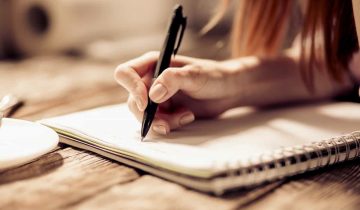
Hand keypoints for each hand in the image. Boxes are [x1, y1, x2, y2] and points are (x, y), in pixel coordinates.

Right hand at [114, 52, 236, 134]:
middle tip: (167, 122)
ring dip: (163, 121)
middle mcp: (151, 80)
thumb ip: (173, 80)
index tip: (147, 103)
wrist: (228, 91)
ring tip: (185, 116)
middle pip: (133, 101)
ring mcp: (157, 97)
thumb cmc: (214, 76)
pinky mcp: (166, 111)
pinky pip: (158, 123)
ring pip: (145, 116)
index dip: (131, 89)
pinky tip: (187, 117)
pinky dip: (170, 124)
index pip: (126, 74)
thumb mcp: (195, 75)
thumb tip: (152, 94)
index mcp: (154, 64)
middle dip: (150, 115)